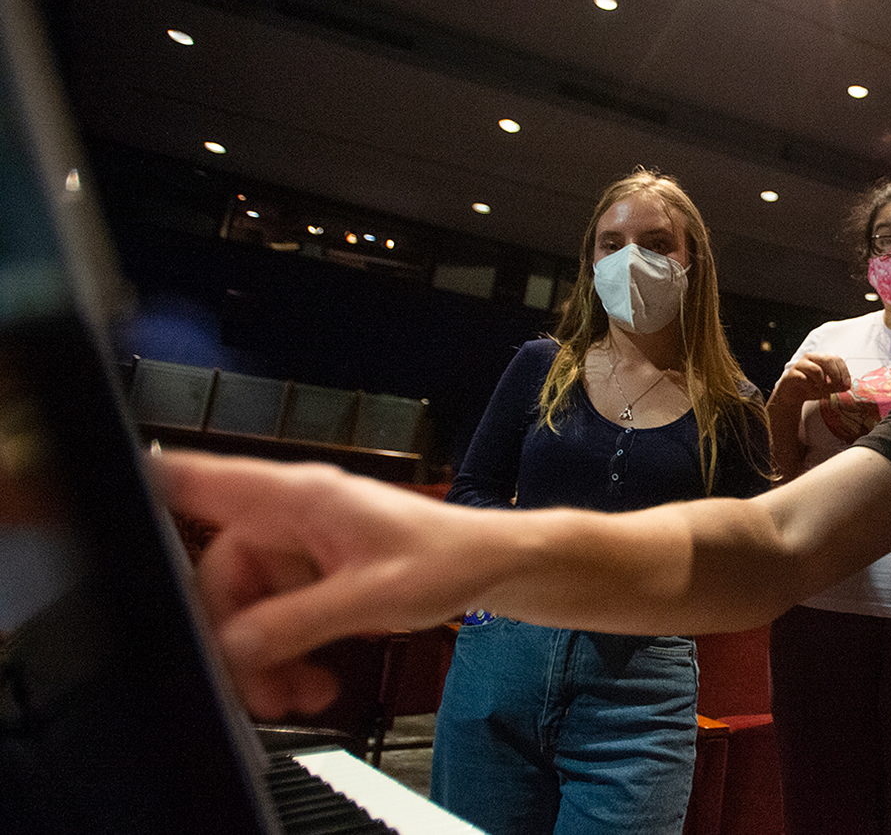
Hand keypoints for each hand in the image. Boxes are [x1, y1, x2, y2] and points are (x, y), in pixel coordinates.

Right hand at [156, 451, 499, 717]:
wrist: (495, 567)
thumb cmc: (451, 556)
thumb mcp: (375, 595)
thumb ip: (300, 620)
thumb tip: (238, 645)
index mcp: (299, 496)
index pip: (201, 480)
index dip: (148, 490)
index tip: (109, 506)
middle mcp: (291, 514)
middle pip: (219, 572)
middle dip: (234, 636)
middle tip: (256, 688)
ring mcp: (301, 543)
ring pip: (247, 603)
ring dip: (264, 655)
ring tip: (297, 696)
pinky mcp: (314, 571)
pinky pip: (276, 613)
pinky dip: (286, 651)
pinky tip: (310, 681)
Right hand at [770, 352, 852, 406]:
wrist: (792, 396)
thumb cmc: (811, 388)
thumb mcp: (828, 387)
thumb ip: (837, 385)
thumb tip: (847, 386)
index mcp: (822, 358)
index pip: (836, 359)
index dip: (844, 372)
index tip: (846, 385)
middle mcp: (811, 358)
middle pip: (827, 360)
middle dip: (835, 375)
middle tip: (838, 387)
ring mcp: (800, 365)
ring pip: (816, 370)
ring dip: (822, 384)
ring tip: (822, 391)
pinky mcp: (791, 374)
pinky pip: (804, 379)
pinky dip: (810, 388)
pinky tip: (811, 392)